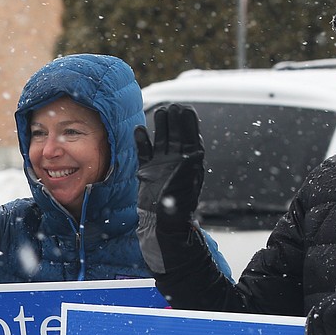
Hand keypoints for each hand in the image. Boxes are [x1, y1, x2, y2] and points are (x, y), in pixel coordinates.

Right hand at [135, 104, 204, 231]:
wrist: (161, 227)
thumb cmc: (176, 210)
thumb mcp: (185, 187)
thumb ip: (188, 168)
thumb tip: (195, 150)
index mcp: (190, 163)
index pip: (192, 136)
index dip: (189, 122)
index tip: (185, 109)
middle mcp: (177, 161)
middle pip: (176, 134)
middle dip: (174, 120)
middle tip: (170, 107)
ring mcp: (161, 165)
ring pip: (161, 139)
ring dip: (160, 126)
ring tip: (159, 112)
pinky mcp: (147, 171)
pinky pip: (144, 152)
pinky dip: (141, 141)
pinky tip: (139, 130)